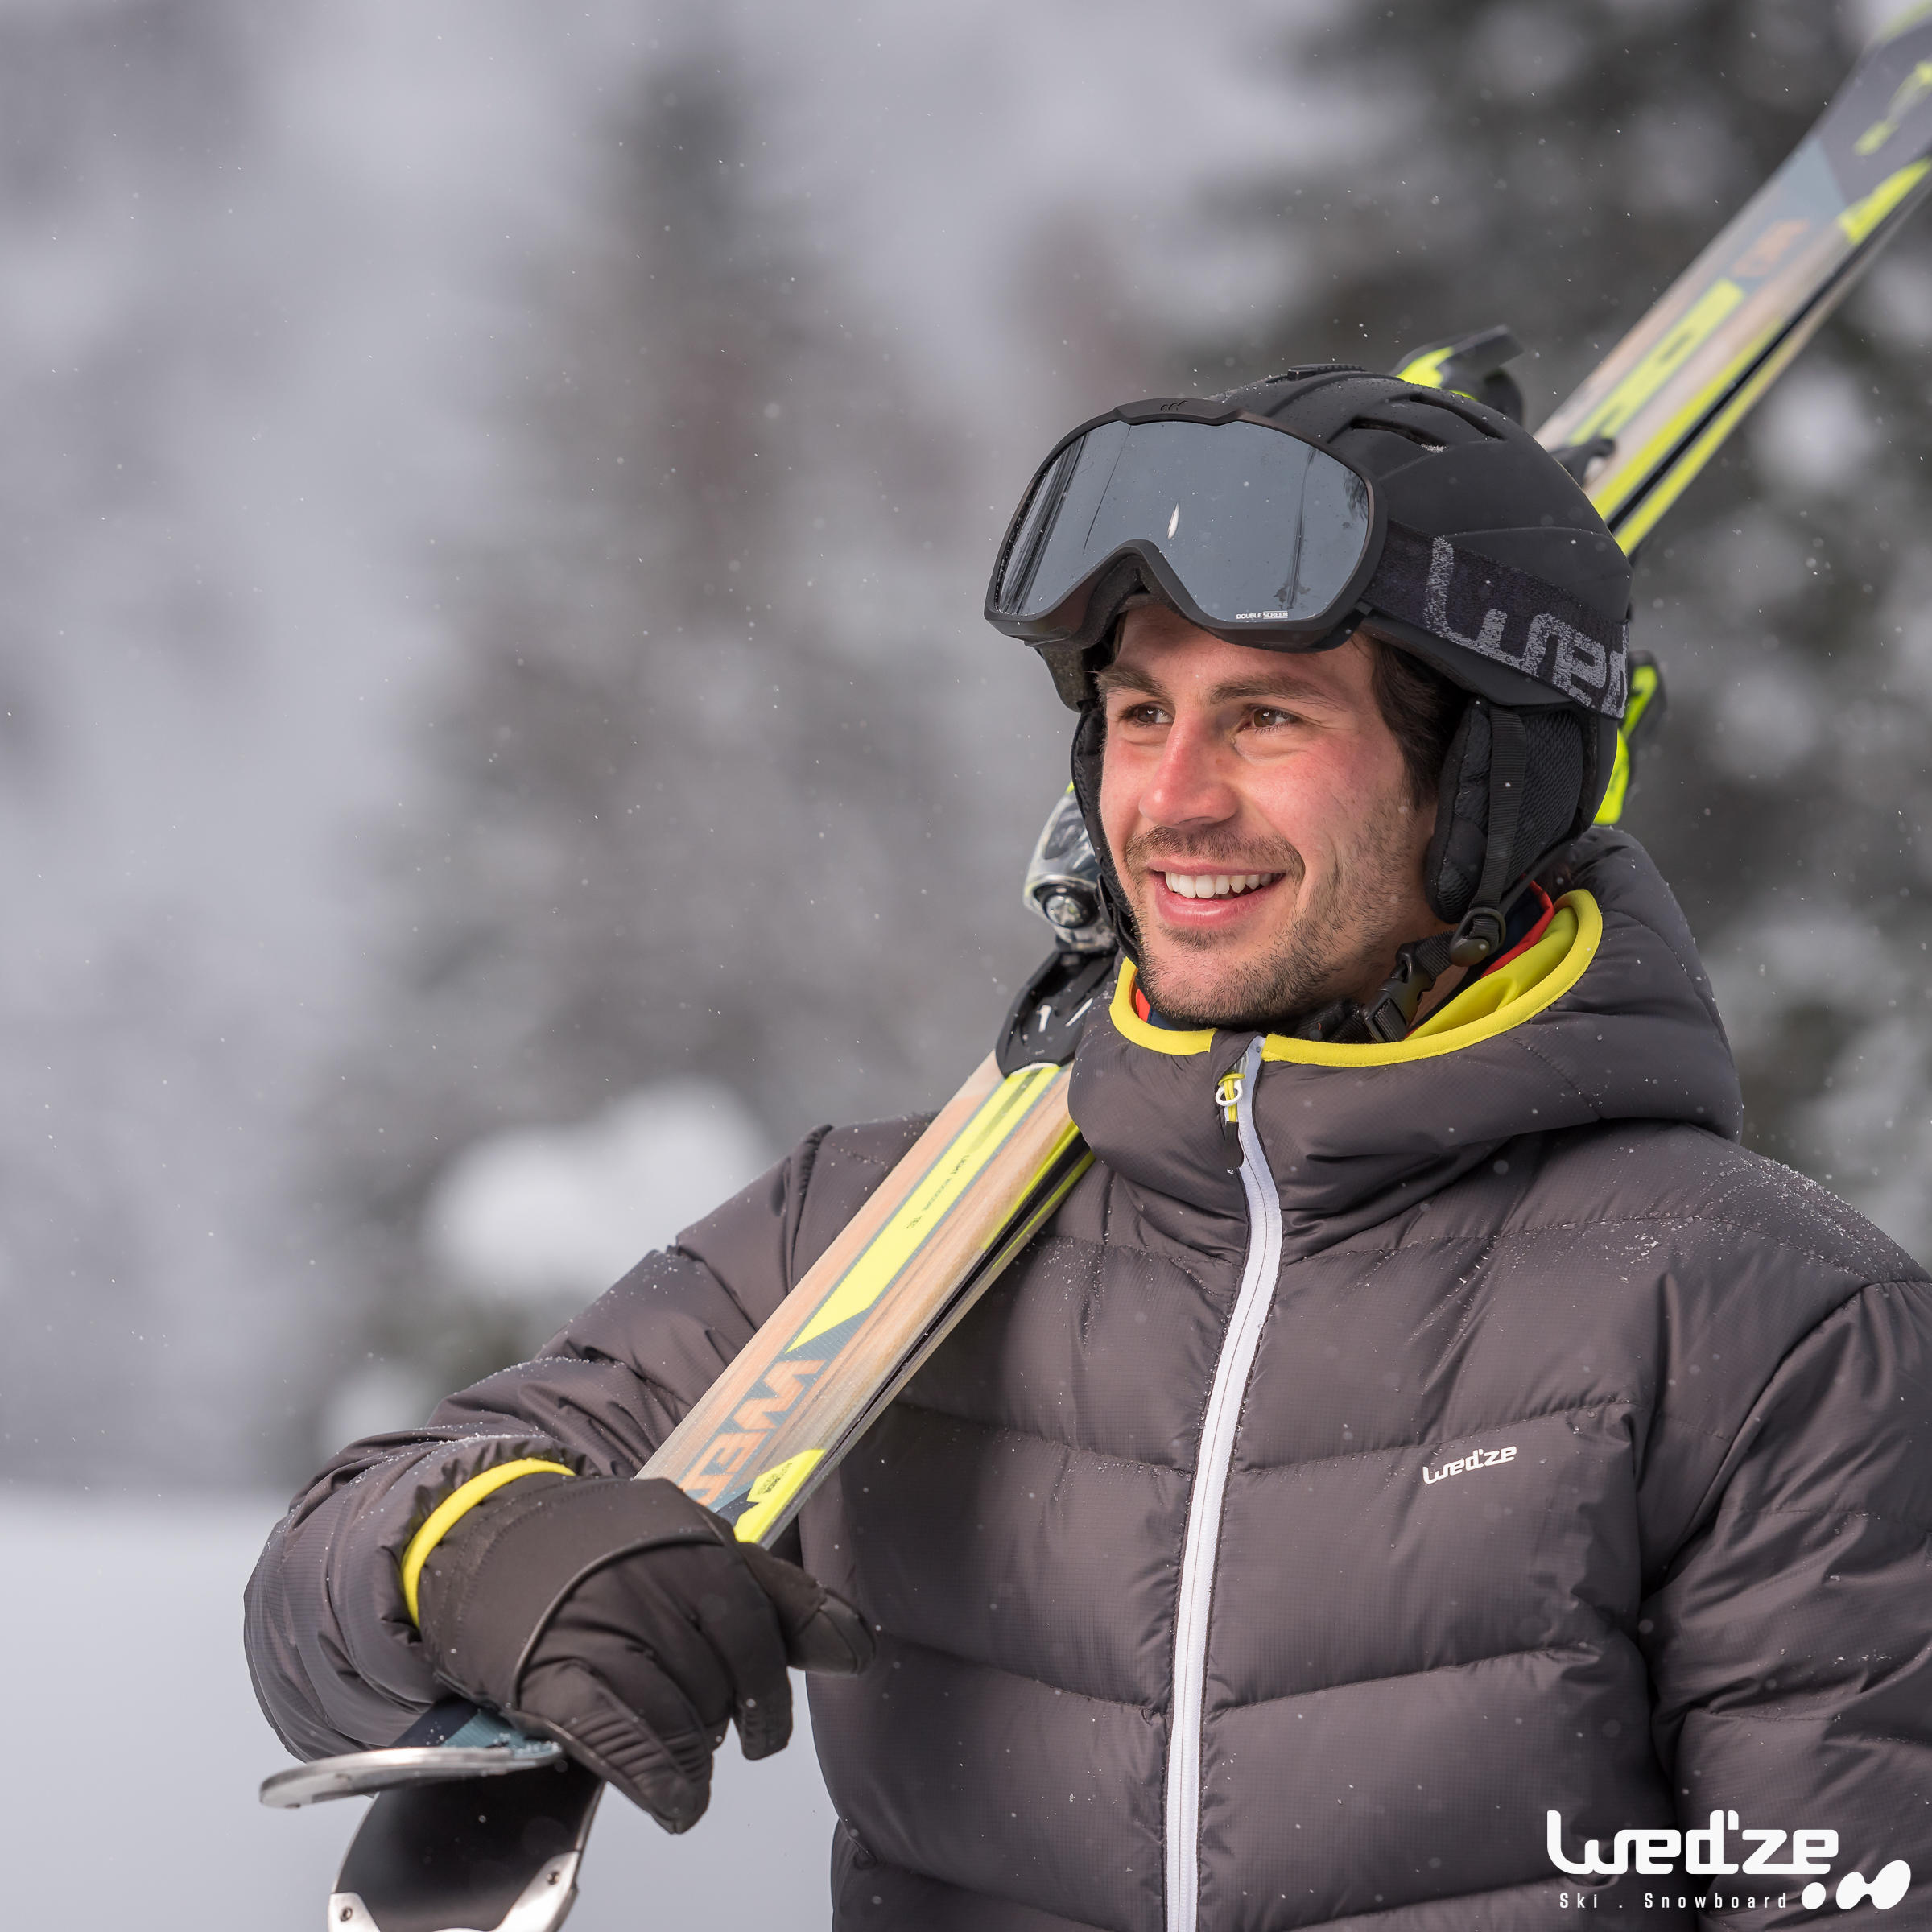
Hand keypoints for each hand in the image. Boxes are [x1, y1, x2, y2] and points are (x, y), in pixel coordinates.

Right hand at [416, 1473, 869, 1830]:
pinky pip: (621, 1736)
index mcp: (697, 1541)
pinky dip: (657, 1780)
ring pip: (678, 1716)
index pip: (762, 1626)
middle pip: (721, 1682)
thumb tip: (860, 1651)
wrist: (485, 1529)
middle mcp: (655, 1577)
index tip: (764, 1733)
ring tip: (675, 1759)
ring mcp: (603, 1622)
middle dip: (718, 1720)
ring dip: (687, 1756)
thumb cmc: (604, 1548)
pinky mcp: (552, 1671)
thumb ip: (777, 1598)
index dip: (768, 1693)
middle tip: (697, 1730)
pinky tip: (676, 1803)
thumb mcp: (696, 1543)